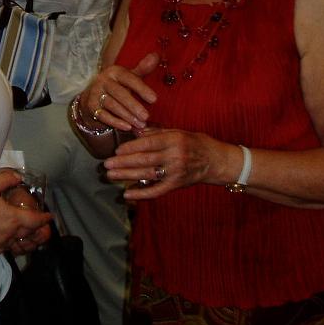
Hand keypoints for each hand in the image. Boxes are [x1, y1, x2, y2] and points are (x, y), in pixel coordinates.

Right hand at [0, 170, 50, 254]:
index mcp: (12, 218)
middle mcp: (10, 233)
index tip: (49, 216)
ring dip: (29, 242)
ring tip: (33, 239)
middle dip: (40, 231)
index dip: (44, 218)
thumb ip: (5, 179)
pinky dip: (14, 245)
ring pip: (20, 245)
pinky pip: (7, 249)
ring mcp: (1, 244)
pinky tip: (11, 241)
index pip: (34, 220)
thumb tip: (17, 177)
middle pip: (30, 234)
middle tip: (45, 228)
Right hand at [78, 52, 159, 132]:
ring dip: (127, 116)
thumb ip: (142, 68)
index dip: (141, 88)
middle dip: (134, 106)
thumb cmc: (117, 86)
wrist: (92, 96)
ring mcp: (95, 93)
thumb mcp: (128, 76)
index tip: (154, 99)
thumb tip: (156, 55)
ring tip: (140, 124)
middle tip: (146, 116)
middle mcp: (103, 80)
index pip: (128, 78)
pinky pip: (104, 115)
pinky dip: (116, 122)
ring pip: (112, 105)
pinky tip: (127, 127)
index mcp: (114, 71)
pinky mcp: (91, 106)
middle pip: (119, 93)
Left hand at [103, 127, 225, 200]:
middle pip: (144, 160)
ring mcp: (176, 172)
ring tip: (111, 176)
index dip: (130, 148)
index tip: (116, 151)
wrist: (217, 161)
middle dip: (123, 163)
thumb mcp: (178, 132)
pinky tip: (128, 194)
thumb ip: (157, 132)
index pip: (147, 143)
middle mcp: (175, 156)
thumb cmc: (196, 143)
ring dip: (127, 176)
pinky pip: (157, 190)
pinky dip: (141, 193)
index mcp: (174, 140)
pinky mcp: (177, 184)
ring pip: (147, 174)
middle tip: (106, 165)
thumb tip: (135, 131)